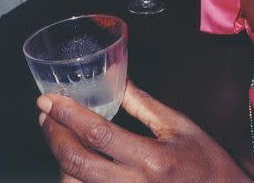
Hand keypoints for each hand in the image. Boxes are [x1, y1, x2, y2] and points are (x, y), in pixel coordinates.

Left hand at [37, 80, 250, 182]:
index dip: (68, 115)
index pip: (98, 134)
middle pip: (76, 163)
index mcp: (151, 159)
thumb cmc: (206, 163)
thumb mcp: (179, 127)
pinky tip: (76, 163)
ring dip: (61, 161)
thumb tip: (117, 81)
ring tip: (60, 137)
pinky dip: (75, 180)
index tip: (49, 100)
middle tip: (46, 116)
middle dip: (54, 136)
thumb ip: (144, 105)